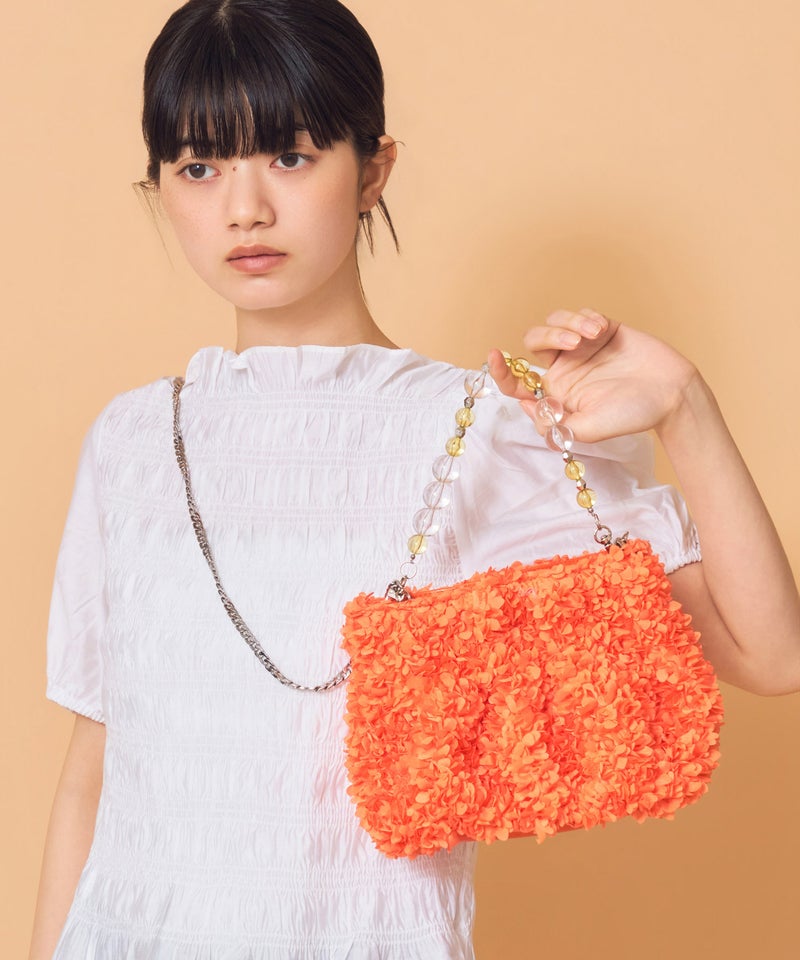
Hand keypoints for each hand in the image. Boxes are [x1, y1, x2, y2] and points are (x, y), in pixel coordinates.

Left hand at [488, 307, 700, 442]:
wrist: (671, 394)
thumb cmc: (632, 415)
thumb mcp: (587, 429)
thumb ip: (555, 424)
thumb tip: (525, 406)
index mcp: (555, 395)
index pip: (518, 382)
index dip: (501, 371)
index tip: (493, 355)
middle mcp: (564, 370)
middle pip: (533, 343)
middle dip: (547, 336)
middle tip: (573, 343)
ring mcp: (582, 348)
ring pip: (554, 324)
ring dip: (568, 324)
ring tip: (592, 335)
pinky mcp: (601, 330)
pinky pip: (579, 315)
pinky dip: (585, 318)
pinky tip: (602, 330)